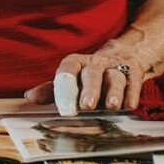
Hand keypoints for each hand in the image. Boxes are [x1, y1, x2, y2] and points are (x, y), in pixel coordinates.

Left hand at [24, 52, 148, 112]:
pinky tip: (129, 105)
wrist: (122, 57)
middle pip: (92, 73)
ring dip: (114, 91)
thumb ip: (52, 90)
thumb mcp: (71, 81)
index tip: (63, 104)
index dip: (65, 83)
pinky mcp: (134, 74)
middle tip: (86, 106)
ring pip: (115, 77)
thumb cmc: (89, 76)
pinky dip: (131, 94)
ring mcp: (116, 68)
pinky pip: (134, 83)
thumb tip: (29, 97)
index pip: (69, 67)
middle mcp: (96, 64)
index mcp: (77, 63)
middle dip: (90, 89)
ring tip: (112, 106)